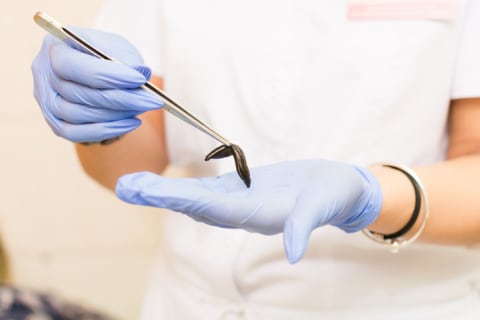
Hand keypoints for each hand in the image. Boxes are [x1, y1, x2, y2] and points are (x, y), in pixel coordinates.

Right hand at [31, 26, 162, 142]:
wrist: (101, 75)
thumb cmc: (108, 56)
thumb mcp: (119, 49)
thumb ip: (126, 59)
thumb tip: (140, 73)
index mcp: (55, 47)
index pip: (76, 66)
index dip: (109, 75)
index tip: (140, 80)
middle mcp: (43, 73)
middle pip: (78, 94)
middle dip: (120, 99)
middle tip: (151, 101)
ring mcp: (46, 100)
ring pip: (77, 115)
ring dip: (115, 115)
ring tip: (141, 109)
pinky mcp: (55, 121)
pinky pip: (75, 134)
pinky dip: (105, 131)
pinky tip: (131, 124)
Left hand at [115, 159, 382, 262]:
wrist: (339, 189)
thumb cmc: (334, 195)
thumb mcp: (323, 205)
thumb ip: (307, 226)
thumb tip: (295, 253)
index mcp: (258, 214)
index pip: (212, 208)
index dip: (180, 200)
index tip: (149, 193)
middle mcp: (243, 211)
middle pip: (196, 204)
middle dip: (161, 196)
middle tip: (124, 186)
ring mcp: (241, 201)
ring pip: (198, 197)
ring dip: (165, 192)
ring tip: (133, 184)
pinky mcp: (244, 189)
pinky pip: (209, 188)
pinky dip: (184, 186)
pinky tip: (163, 184)